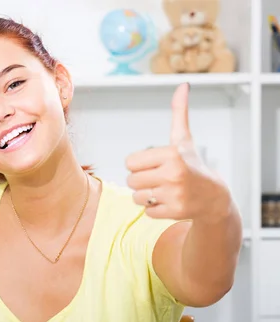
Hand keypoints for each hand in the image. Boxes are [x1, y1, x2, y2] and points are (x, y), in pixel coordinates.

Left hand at [125, 83, 231, 222]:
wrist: (214, 197)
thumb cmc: (193, 166)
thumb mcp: (184, 140)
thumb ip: (179, 114)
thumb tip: (182, 85)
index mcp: (171, 154)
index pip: (130, 162)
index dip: (139, 165)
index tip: (155, 165)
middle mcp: (172, 174)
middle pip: (130, 181)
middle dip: (141, 181)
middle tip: (159, 180)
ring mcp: (174, 194)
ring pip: (136, 197)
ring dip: (145, 196)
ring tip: (163, 191)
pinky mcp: (174, 211)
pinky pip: (146, 212)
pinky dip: (154, 209)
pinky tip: (169, 202)